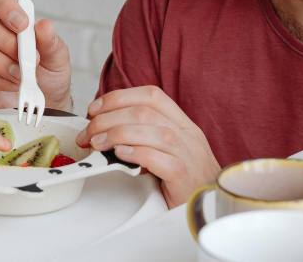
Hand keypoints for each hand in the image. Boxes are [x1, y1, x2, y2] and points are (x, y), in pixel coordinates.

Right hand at [0, 0, 72, 110]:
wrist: (44, 105)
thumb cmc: (48, 74)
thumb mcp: (57, 57)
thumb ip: (51, 42)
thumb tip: (44, 25)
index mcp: (6, 15)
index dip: (3, 5)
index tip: (22, 25)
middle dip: (4, 41)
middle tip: (28, 59)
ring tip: (20, 75)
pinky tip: (12, 85)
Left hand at [75, 86, 219, 206]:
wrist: (214, 207)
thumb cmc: (187, 179)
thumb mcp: (169, 150)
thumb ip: (146, 135)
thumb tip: (106, 127)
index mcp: (182, 123)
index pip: (151, 95)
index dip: (119, 97)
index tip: (95, 109)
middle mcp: (187, 134)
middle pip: (144, 112)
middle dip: (108, 118)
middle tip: (88, 132)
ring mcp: (188, 154)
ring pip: (151, 131)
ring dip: (116, 134)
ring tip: (97, 144)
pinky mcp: (184, 176)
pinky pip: (159, 159)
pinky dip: (135, 153)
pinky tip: (119, 155)